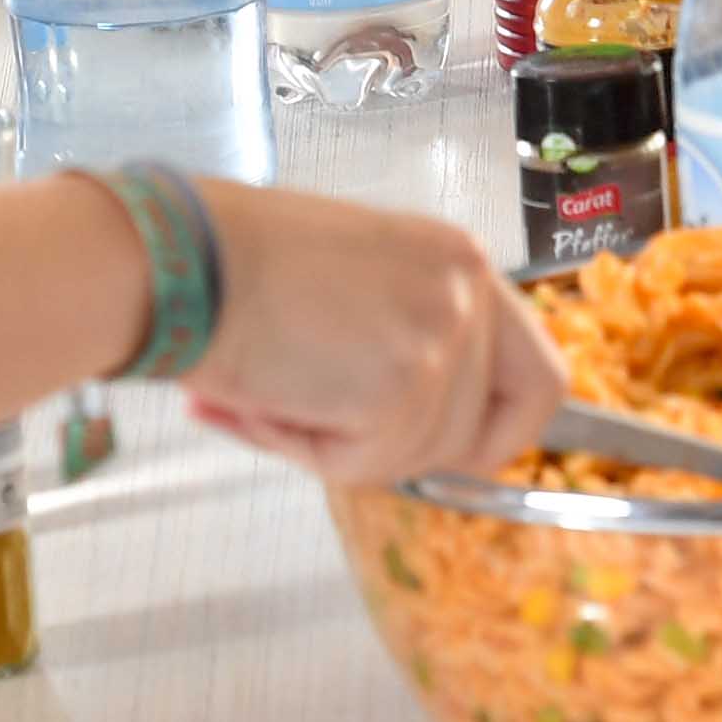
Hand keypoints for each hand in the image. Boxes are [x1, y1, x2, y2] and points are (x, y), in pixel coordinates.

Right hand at [173, 183, 562, 485]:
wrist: (181, 259)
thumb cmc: (231, 263)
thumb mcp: (350, 285)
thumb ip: (400, 340)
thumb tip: (417, 425)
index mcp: (457, 260)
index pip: (539, 373)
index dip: (501, 430)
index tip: (459, 455)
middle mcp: (467, 290)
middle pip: (484, 432)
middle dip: (406, 451)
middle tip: (325, 426)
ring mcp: (440, 336)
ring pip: (417, 455)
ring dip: (339, 446)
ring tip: (274, 390)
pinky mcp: (401, 383)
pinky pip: (366, 462)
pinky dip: (308, 451)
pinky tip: (265, 399)